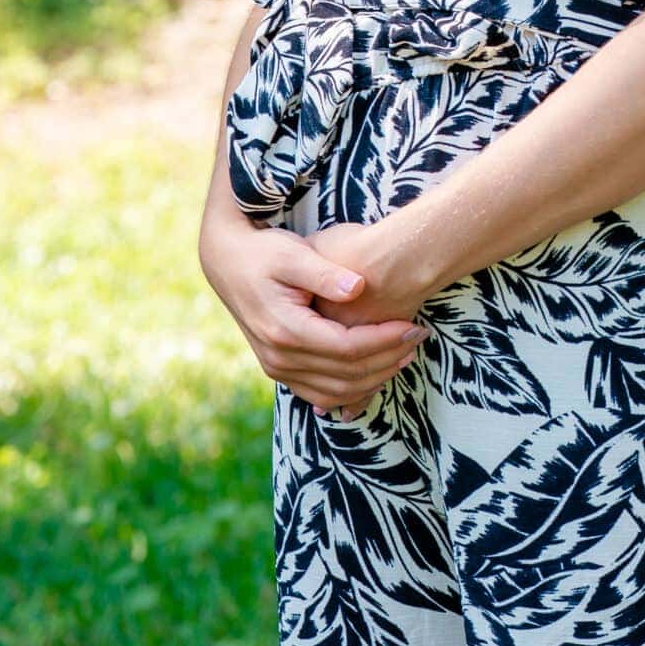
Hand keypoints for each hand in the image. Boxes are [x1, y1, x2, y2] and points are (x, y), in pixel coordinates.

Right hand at [200, 212, 428, 415]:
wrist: (227, 263)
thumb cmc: (264, 252)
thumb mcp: (293, 253)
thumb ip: (325, 272)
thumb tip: (359, 286)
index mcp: (285, 329)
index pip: (347, 347)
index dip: (384, 340)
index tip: (412, 325)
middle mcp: (278, 356)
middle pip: (346, 374)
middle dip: (387, 359)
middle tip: (417, 339)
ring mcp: (276, 367)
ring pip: (335, 391)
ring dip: (374, 378)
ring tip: (404, 355)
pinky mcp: (278, 369)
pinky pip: (320, 393)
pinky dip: (351, 390)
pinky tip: (375, 374)